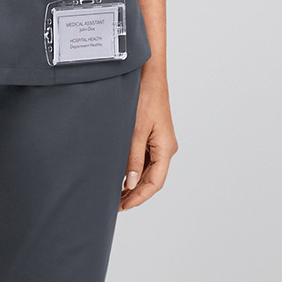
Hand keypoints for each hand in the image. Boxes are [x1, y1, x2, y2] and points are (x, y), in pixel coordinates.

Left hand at [120, 69, 176, 211]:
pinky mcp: (153, 135)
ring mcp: (160, 142)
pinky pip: (146, 159)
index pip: (154, 183)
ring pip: (149, 171)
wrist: (149, 74)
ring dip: (134, 183)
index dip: (138, 198)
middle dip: (135, 194)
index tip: (122, 207)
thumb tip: (132, 183)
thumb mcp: (135, 130)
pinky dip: (134, 170)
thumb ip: (133, 158)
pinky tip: (121, 175)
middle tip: (114, 205)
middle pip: (152, 179)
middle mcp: (166, 147)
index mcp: (166, 148)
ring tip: (115, 194)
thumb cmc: (145, 97)